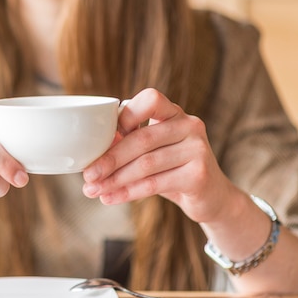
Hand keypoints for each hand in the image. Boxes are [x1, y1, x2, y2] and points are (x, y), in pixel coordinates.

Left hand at [82, 88, 234, 222]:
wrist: (211, 196)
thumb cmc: (171, 168)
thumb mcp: (151, 150)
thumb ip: (128, 142)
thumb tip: (92, 147)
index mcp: (174, 112)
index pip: (151, 99)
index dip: (125, 115)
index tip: (103, 136)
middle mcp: (189, 125)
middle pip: (141, 139)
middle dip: (109, 159)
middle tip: (87, 175)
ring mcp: (197, 149)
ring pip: (146, 164)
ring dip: (115, 179)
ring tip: (93, 190)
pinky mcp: (198, 175)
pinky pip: (155, 184)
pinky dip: (128, 192)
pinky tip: (110, 198)